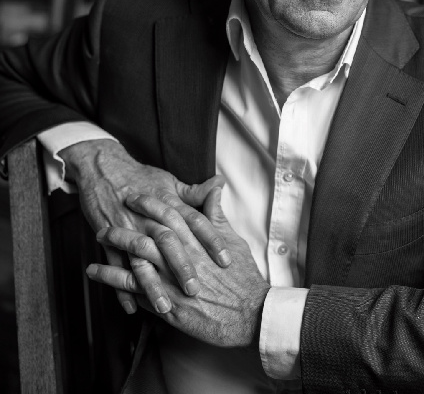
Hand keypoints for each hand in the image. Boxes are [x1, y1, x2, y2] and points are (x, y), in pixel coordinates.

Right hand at [60, 139, 230, 313]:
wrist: (103, 169)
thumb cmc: (141, 176)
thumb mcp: (169, 182)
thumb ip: (194, 191)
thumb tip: (219, 185)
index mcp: (168, 202)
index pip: (195, 221)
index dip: (211, 240)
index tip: (226, 261)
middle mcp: (150, 217)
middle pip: (169, 242)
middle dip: (182, 266)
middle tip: (196, 290)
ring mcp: (128, 228)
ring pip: (141, 258)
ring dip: (152, 284)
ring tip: (166, 307)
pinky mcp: (108, 238)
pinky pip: (115, 266)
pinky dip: (121, 288)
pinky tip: (132, 309)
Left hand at [87, 186, 270, 346]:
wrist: (251, 313)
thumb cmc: (243, 277)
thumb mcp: (232, 239)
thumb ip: (217, 214)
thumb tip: (215, 186)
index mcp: (196, 240)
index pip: (168, 215)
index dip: (149, 203)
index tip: (134, 195)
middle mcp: (180, 259)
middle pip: (145, 235)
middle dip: (124, 224)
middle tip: (105, 216)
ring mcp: (171, 282)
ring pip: (134, 260)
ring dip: (113, 249)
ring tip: (97, 237)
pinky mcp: (166, 305)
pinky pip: (134, 290)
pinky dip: (113, 280)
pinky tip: (97, 273)